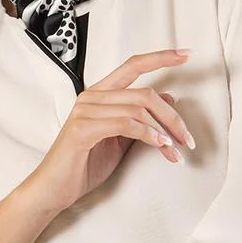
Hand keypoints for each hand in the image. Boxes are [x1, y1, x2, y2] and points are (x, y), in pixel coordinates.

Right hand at [32, 48, 195, 211]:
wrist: (53, 189)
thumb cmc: (84, 165)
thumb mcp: (121, 139)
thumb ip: (140, 118)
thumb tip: (168, 99)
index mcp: (100, 94)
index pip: (133, 65)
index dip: (161, 57)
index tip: (186, 53)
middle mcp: (91, 97)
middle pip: (145, 93)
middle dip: (172, 117)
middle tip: (188, 139)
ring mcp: (85, 111)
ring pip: (138, 109)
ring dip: (164, 131)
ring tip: (176, 150)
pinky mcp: (83, 129)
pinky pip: (125, 124)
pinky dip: (148, 135)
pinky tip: (160, 146)